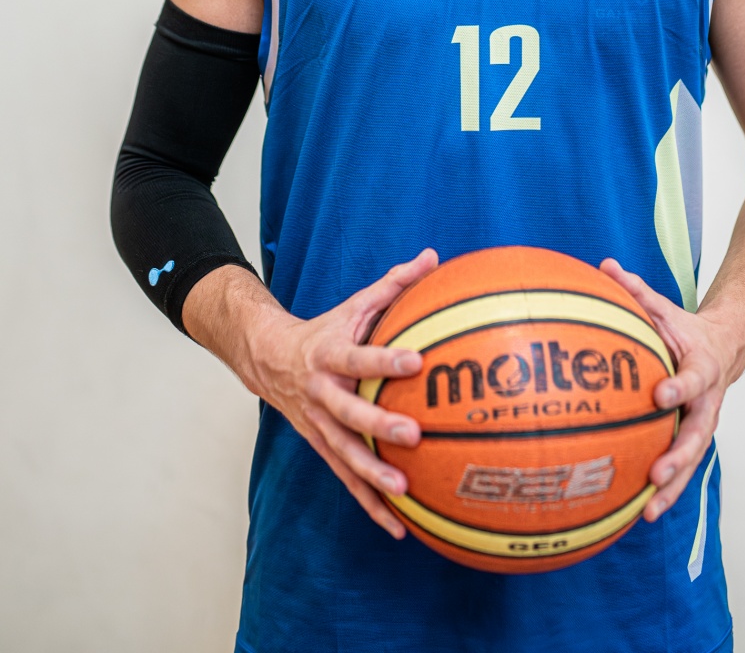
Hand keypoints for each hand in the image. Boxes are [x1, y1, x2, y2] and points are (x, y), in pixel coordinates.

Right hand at [249, 248, 438, 539]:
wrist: (270, 359)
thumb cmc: (327, 329)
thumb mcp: (356, 304)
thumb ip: (395, 284)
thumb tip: (434, 257)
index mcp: (329, 355)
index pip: (358, 357)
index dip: (384, 360)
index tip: (415, 362)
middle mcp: (321, 394)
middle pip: (349, 414)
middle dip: (379, 427)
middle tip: (413, 435)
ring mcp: (319, 426)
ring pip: (345, 455)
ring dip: (373, 477)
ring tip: (405, 493)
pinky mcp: (323, 448)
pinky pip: (347, 481)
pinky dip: (370, 505)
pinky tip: (399, 528)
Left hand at [600, 257, 734, 521]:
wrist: (724, 348)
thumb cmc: (684, 329)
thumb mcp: (664, 308)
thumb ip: (637, 290)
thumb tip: (604, 264)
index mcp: (702, 367)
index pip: (692, 379)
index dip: (678, 388)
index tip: (658, 396)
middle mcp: (707, 402)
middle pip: (696, 435)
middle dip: (678, 457)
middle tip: (656, 474)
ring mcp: (701, 425)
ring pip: (690, 462)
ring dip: (672, 488)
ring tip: (647, 512)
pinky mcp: (691, 441)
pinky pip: (679, 469)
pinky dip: (663, 492)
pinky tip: (637, 513)